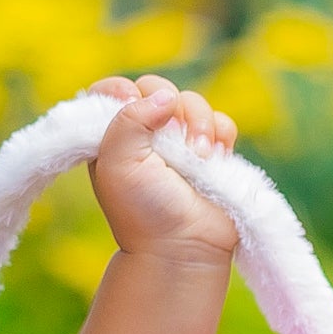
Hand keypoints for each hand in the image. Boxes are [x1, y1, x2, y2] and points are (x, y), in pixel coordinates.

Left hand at [85, 74, 238, 265]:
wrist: (184, 246)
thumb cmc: (143, 210)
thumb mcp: (118, 163)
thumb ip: (128, 119)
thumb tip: (164, 98)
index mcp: (112, 137)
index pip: (111, 91)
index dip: (121, 91)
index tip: (130, 103)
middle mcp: (145, 135)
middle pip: (157, 88)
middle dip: (168, 106)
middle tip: (172, 139)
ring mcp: (181, 141)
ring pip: (193, 101)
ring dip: (199, 124)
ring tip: (199, 157)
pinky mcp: (212, 150)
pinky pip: (221, 120)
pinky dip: (220, 134)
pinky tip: (214, 158)